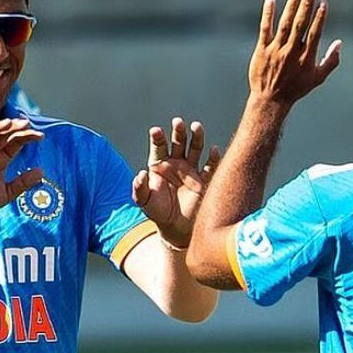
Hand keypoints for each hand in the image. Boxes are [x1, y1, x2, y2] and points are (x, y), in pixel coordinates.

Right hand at [0, 118, 44, 222]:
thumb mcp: (8, 193)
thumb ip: (23, 183)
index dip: (27, 137)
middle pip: (2, 135)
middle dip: (14, 128)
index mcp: (1, 159)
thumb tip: (42, 172)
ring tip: (8, 122)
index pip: (15, 142)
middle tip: (26, 123)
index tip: (41, 136)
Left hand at [133, 118, 220, 248]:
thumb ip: (139, 188)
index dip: (158, 138)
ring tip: (196, 126)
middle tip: (178, 122)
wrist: (177, 229)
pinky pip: (210, 167)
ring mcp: (191, 171)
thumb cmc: (158, 214)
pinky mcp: (205, 181)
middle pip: (178, 143)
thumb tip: (140, 174)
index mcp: (159, 165)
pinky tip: (213, 150)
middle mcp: (176, 164)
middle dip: (178, 132)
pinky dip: (213, 158)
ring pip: (195, 149)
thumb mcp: (144, 201)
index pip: (159, 147)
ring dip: (196, 138)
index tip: (156, 131)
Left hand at [248, 0, 340, 105]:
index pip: (315, 32)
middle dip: (307, 5)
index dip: (320, 17)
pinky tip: (271, 1)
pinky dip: (268, 15)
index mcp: (306, 57)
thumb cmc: (296, 89)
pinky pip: (265, 29)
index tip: (323, 3)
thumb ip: (330, 61)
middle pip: (301, 24)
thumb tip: (340, 43)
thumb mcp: (317, 78)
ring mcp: (276, 50)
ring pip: (285, 24)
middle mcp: (292, 51)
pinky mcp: (262, 50)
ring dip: (291, 7)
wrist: (271, 100)